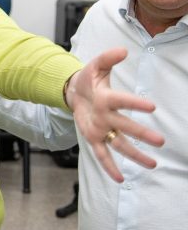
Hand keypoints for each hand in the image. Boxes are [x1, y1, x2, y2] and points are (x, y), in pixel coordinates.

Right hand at [67, 47, 163, 181]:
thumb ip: (108, 58)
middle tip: (160, 141)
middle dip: (141, 134)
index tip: (151, 107)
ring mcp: (97, 131)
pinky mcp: (93, 139)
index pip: (121, 101)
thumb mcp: (95, 66)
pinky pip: (101, 156)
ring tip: (153, 164)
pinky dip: (109, 168)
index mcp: (103, 98)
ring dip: (134, 155)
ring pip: (117, 145)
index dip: (135, 104)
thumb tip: (122, 50)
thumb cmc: (88, 80)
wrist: (69, 94)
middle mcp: (100, 117)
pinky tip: (121, 179)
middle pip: (123, 127)